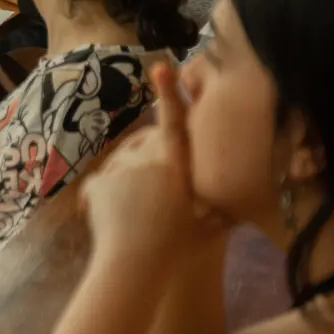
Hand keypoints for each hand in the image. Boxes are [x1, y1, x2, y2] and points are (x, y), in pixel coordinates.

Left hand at [79, 64, 221, 263]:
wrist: (134, 266)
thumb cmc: (178, 250)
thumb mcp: (209, 229)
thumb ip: (219, 212)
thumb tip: (234, 212)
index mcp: (177, 166)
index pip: (175, 123)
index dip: (170, 94)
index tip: (162, 67)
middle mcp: (148, 159)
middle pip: (146, 146)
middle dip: (147, 161)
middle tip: (152, 197)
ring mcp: (121, 168)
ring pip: (122, 166)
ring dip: (126, 183)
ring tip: (133, 217)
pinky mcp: (98, 180)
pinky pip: (101, 185)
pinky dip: (104, 200)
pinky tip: (112, 223)